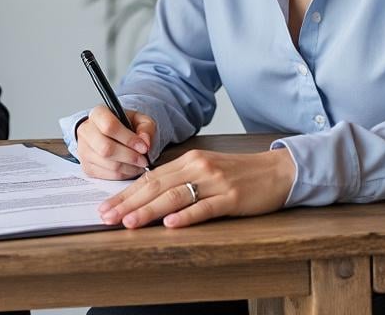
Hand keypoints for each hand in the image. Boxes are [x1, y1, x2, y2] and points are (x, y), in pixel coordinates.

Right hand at [75, 105, 155, 179]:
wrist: (110, 135)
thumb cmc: (125, 126)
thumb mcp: (140, 120)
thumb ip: (146, 128)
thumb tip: (144, 142)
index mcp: (98, 114)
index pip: (109, 126)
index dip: (128, 139)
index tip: (143, 147)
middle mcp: (86, 131)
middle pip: (106, 148)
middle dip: (129, 157)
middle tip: (143, 160)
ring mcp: (84, 150)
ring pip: (107, 164)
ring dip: (128, 168)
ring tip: (139, 164)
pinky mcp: (87, 167)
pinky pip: (107, 175)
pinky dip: (123, 175)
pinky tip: (130, 168)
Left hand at [98, 147, 295, 228]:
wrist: (277, 171)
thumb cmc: (239, 174)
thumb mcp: (206, 170)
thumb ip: (181, 179)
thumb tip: (149, 195)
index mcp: (189, 160)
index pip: (150, 177)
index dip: (126, 192)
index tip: (107, 205)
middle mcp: (198, 167)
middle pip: (156, 185)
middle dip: (128, 202)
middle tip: (107, 217)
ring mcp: (215, 182)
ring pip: (175, 196)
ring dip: (149, 210)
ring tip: (129, 222)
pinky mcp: (232, 197)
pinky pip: (205, 207)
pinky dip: (186, 216)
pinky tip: (170, 224)